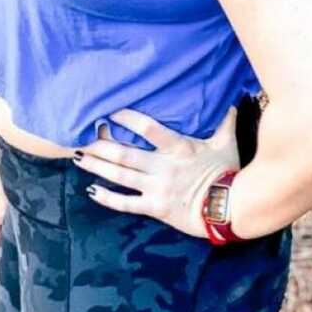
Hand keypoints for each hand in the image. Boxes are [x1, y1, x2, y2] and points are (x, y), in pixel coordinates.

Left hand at [72, 106, 240, 238]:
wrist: (231, 208)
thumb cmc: (228, 173)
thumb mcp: (226, 144)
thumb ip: (225, 122)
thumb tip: (233, 102)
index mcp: (177, 147)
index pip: (147, 128)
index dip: (127, 118)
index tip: (110, 112)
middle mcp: (162, 166)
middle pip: (124, 154)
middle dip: (100, 145)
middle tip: (81, 136)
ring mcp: (157, 188)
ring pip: (120, 176)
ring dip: (97, 166)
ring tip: (78, 157)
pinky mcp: (156, 207)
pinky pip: (127, 203)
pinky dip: (108, 198)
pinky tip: (92, 191)